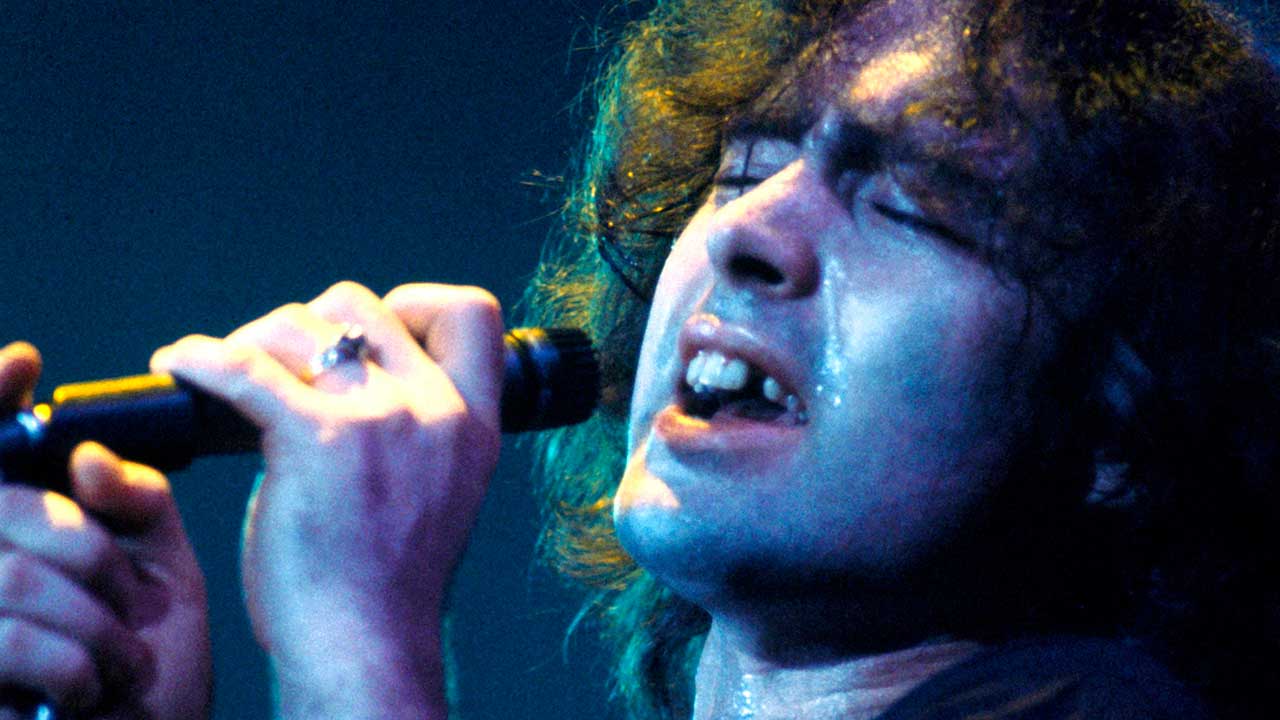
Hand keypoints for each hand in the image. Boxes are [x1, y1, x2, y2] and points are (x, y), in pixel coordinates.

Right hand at [0, 342, 211, 719]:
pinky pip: (9, 639)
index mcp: (16, 528)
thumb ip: (136, 504)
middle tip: (130, 603)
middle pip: (8, 509)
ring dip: (92, 625)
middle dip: (90, 555)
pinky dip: (72, 667)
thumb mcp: (162, 574)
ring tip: (121, 664)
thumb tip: (86, 458)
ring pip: (12, 578)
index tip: (23, 360)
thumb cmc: (149, 665)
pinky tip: (88, 695)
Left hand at [151, 282, 505, 718]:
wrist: (365, 645)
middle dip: (310, 320)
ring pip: (298, 325)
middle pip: (362, 304)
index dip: (415, 304)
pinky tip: (177, 364)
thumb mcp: (440, 490)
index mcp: (474, 424)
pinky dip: (200, 358)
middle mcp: (434, 411)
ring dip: (252, 340)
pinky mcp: (315, 439)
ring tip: (224, 372)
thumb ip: (418, 430)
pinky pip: (242, 367)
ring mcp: (379, 421)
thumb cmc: (387, 583)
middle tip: (275, 361)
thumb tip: (357, 373)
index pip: (472, 313)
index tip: (374, 332)